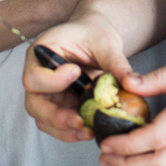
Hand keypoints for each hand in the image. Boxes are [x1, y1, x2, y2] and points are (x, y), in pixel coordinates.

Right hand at [23, 14, 135, 142]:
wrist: (96, 38)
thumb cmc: (94, 33)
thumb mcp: (105, 42)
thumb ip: (115, 62)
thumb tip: (131, 83)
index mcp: (41, 54)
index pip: (34, 76)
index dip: (52, 80)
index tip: (76, 72)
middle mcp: (39, 76)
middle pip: (35, 105)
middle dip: (57, 117)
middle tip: (79, 120)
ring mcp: (48, 94)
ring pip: (45, 120)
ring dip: (65, 130)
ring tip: (88, 131)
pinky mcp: (60, 106)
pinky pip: (59, 125)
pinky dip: (72, 132)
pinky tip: (90, 130)